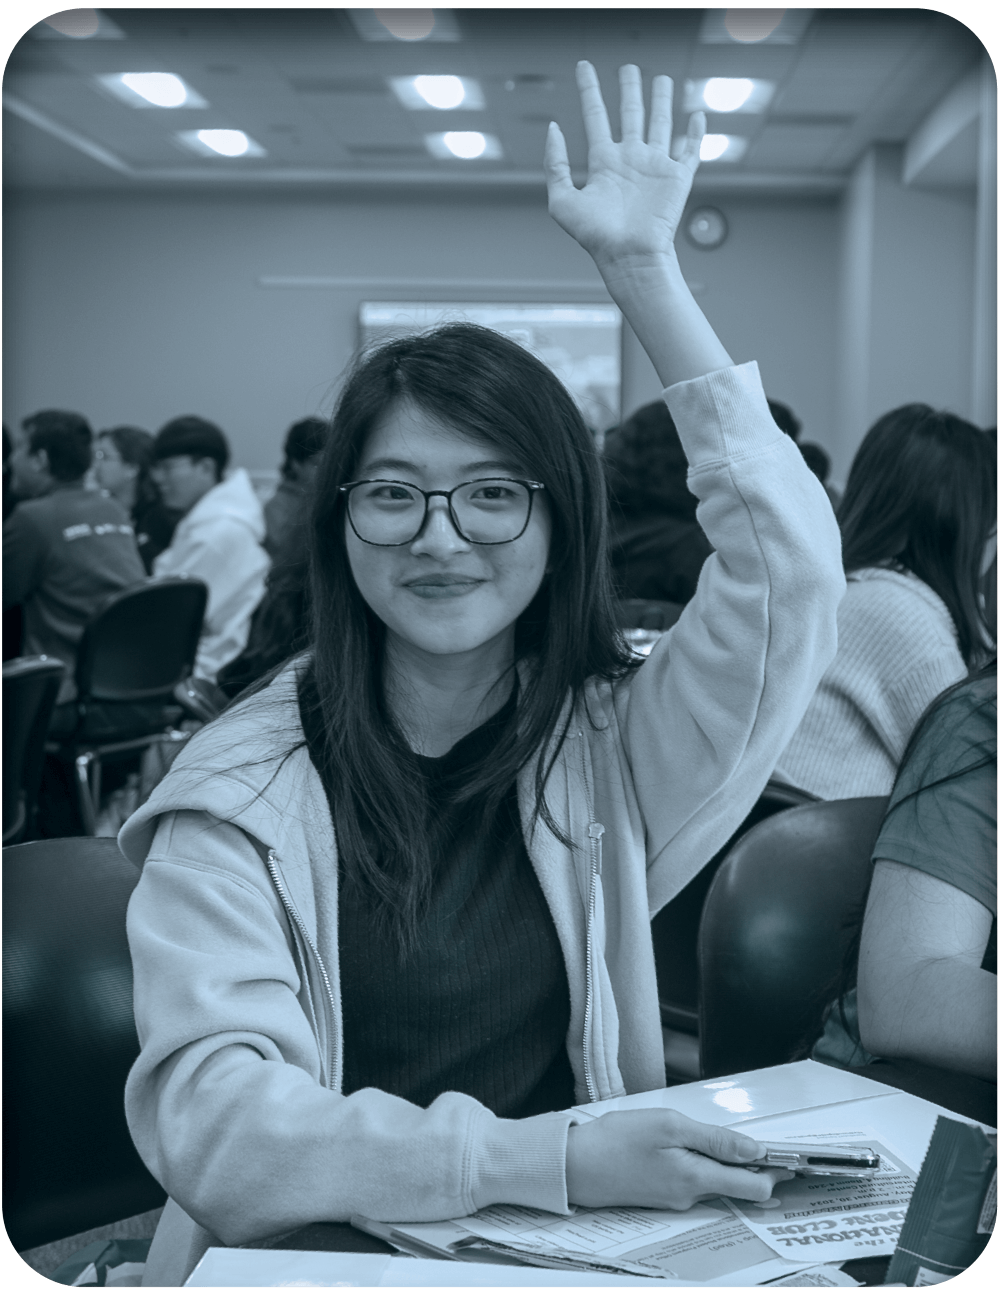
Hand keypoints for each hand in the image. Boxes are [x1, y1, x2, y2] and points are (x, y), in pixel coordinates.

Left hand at [545, 63, 704, 269]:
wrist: (629, 256)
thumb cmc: (595, 237)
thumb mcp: (562, 200)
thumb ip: (555, 164)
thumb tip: (553, 128)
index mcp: (604, 163)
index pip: (595, 117)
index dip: (589, 91)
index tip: (584, 68)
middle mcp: (630, 160)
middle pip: (630, 114)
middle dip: (629, 89)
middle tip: (628, 67)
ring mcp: (655, 167)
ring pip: (660, 123)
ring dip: (661, 100)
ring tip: (662, 78)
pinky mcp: (678, 177)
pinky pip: (690, 150)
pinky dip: (696, 132)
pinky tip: (697, 115)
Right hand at [565, 1109, 791, 1209]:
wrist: (574, 1165)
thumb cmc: (617, 1140)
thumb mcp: (669, 1126)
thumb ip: (714, 1139)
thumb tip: (753, 1150)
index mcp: (696, 1178)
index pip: (754, 1186)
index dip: (777, 1172)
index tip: (794, 1157)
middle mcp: (691, 1196)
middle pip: (739, 1187)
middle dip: (760, 1170)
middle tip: (778, 1150)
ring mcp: (675, 1199)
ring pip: (717, 1183)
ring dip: (732, 1167)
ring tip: (745, 1147)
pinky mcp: (662, 1195)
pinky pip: (696, 1183)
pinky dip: (708, 1168)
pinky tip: (704, 1151)